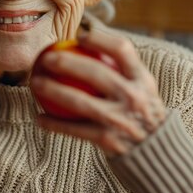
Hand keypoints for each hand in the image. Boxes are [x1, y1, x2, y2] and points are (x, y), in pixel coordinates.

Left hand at [30, 30, 167, 155]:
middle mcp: (133, 97)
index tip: (80, 36)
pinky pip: (74, 130)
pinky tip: (39, 118)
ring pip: (80, 102)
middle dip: (67, 62)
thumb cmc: (141, 114)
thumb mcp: (142, 89)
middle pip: (96, 72)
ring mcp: (121, 119)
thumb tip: (87, 44)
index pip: (122, 49)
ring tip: (35, 83)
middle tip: (46, 58)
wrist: (157, 155)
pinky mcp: (108, 140)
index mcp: (142, 80)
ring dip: (52, 90)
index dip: (100, 39)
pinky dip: (54, 124)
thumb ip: (122, 70)